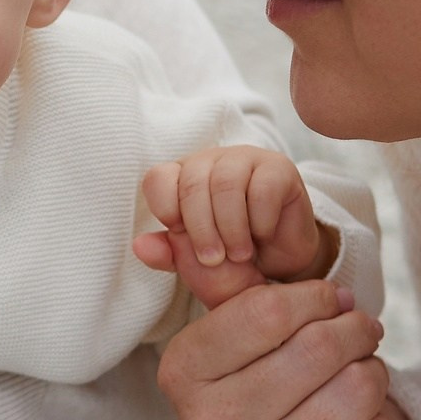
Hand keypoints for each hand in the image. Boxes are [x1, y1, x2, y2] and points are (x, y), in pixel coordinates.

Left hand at [134, 146, 329, 306]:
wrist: (280, 258)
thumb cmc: (230, 252)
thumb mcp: (193, 259)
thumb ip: (168, 252)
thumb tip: (140, 246)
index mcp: (181, 177)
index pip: (158, 178)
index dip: (164, 208)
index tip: (180, 235)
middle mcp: (210, 161)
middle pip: (192, 183)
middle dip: (200, 229)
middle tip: (214, 260)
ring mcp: (245, 159)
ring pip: (226, 184)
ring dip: (231, 227)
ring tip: (238, 255)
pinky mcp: (279, 168)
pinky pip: (263, 188)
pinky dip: (260, 220)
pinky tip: (263, 235)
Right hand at [158, 276, 420, 419]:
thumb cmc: (285, 377)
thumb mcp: (252, 328)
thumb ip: (220, 280)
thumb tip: (155, 241)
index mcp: (181, 375)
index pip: (264, 311)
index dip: (315, 297)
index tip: (333, 299)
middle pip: (313, 349)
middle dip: (353, 331)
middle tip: (361, 332)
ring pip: (352, 390)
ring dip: (373, 372)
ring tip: (362, 375)